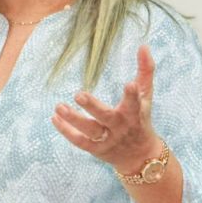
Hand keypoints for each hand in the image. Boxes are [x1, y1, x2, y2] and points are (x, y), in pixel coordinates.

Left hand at [51, 45, 161, 169]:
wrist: (141, 157)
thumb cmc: (141, 119)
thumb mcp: (146, 96)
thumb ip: (145, 71)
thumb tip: (143, 45)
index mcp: (135, 114)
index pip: (135, 104)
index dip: (132, 95)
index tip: (129, 84)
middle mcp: (121, 128)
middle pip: (107, 117)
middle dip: (93, 107)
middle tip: (79, 94)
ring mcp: (108, 140)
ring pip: (90, 131)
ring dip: (73, 119)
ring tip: (59, 107)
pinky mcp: (96, 149)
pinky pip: (80, 141)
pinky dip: (66, 131)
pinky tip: (55, 118)